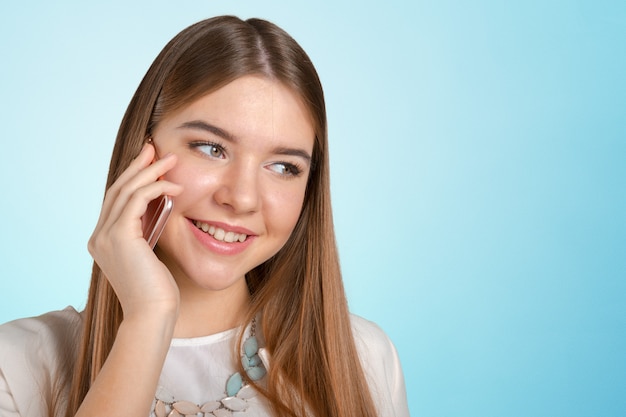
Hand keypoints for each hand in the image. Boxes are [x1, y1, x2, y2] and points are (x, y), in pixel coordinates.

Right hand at [88, 143, 183, 319]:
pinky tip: (174, 186)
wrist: (153, 315)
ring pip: (126, 191)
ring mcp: (105, 237)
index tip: (149, 161)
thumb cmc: (158, 292)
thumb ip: (147, 233)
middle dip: (138, 166)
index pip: (116, 200)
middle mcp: (98, 236)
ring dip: (150, 172)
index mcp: (103, 241)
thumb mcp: (150, 256)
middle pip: (117, 190)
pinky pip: (136, 201)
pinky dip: (155, 188)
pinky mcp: (120, 237)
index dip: (132, 178)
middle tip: (154, 148)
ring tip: (170, 159)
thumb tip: (160, 209)